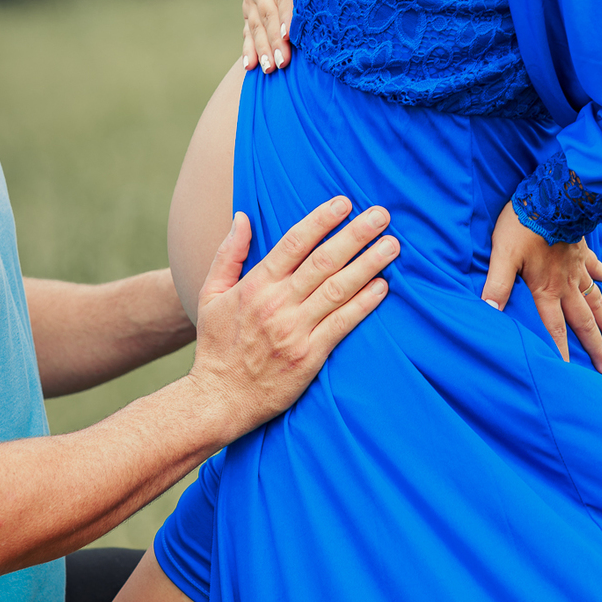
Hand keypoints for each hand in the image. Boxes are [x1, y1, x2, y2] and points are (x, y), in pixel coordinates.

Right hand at [189, 197, 398, 436]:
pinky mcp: (309, 356)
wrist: (220, 398)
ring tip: (392, 245)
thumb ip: (228, 254)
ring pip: (338, 289)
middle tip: (381, 215)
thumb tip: (243, 216)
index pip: (294, 243)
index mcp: (255, 285)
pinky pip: (342, 324)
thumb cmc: (217, 345)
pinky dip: (364, 304)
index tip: (344, 202)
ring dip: (368, 264)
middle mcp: (277, 304)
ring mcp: (295, 331)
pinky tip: (383, 287)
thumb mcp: (210, 294)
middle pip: (323, 261)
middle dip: (355, 235)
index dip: (321, 220)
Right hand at [243, 0, 295, 72]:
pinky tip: (251, 66)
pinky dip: (248, 49)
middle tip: (284, 62)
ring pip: (257, 26)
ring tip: (271, 69)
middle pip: (269, 15)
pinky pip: (247, 31)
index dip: (286, 15)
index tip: (290, 35)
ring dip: (263, 49)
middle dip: (275, 39)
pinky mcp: (248, 10)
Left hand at [482, 201, 601, 374]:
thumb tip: (488, 313)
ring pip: (597, 302)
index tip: (570, 372)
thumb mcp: (502, 255)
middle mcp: (567, 284)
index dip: (561, 350)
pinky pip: (597, 268)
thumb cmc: (523, 225)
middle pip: (584, 322)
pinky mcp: (583, 250)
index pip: (555, 327)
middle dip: (595, 348)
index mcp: (547, 289)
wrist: (552, 195)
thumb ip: (496, 285)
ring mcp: (578, 268)